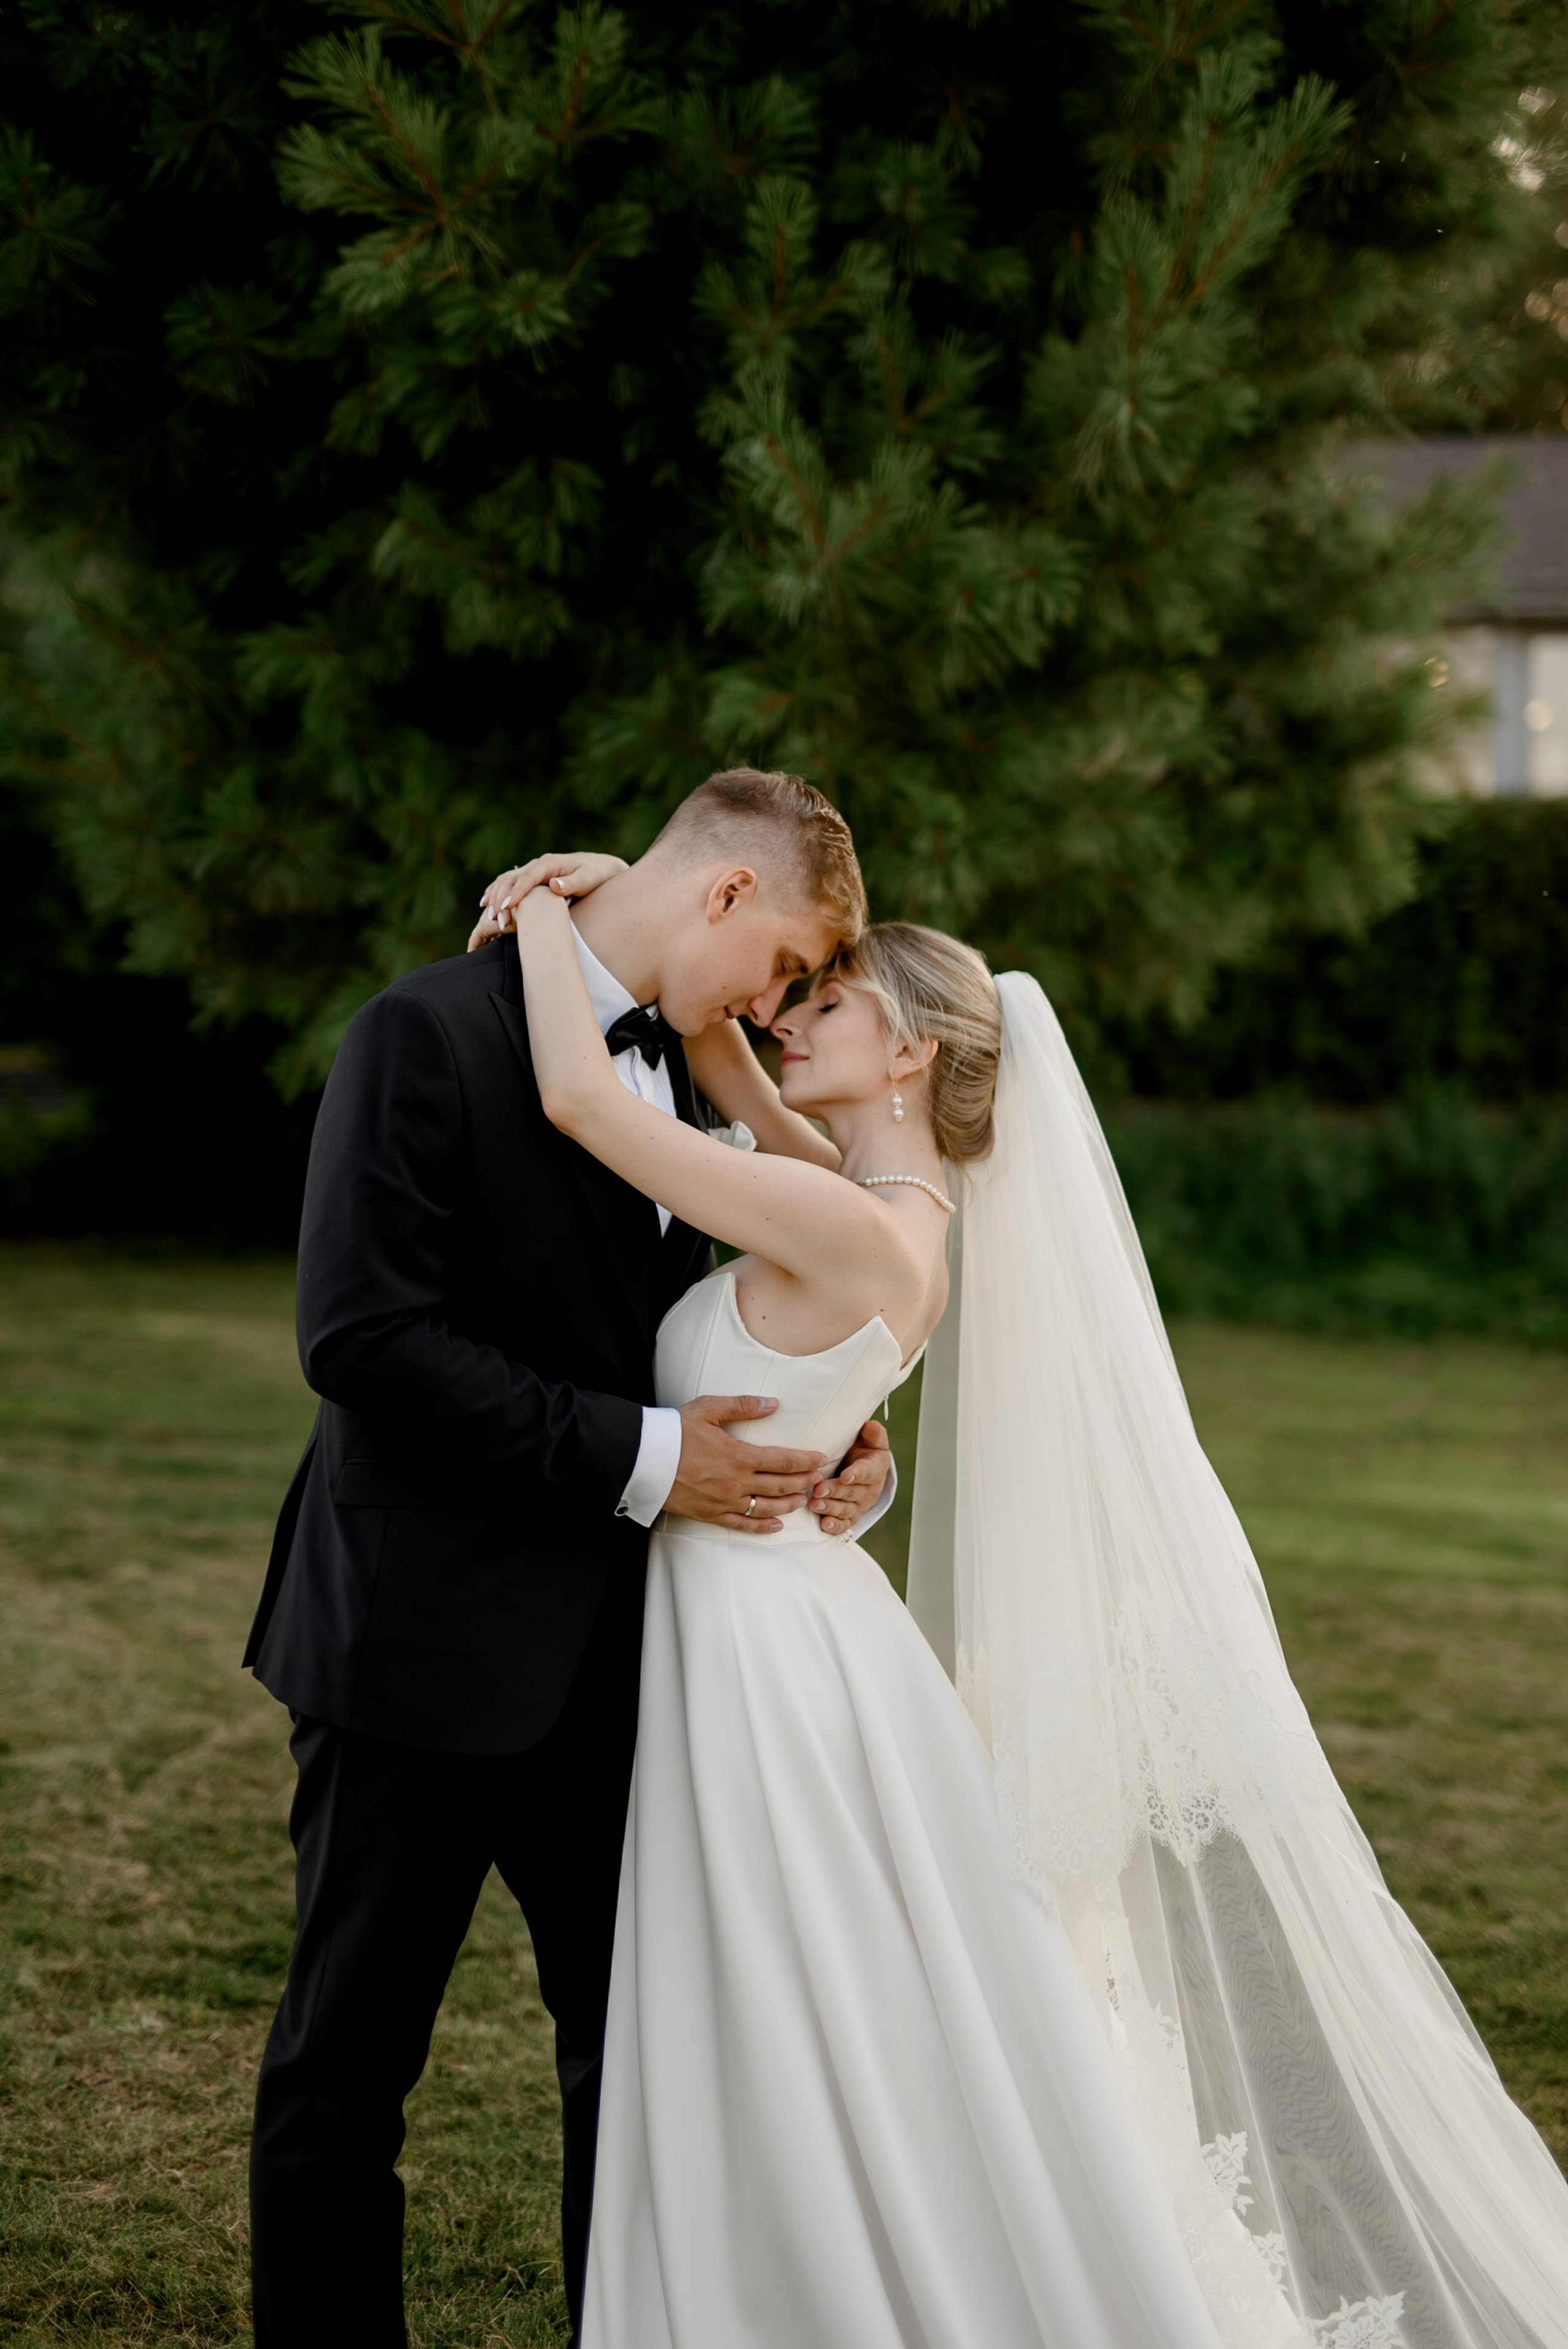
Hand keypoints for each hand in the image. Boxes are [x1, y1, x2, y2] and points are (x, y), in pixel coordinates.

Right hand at [467, 851, 627, 949]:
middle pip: (510, 879)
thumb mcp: (588, 879)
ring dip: (495, 897)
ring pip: (505, 881)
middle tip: (498, 922)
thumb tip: (554, 885)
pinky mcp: (530, 878)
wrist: (600, 869)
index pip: (527, 877)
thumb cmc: (595, 875)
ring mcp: (532, 870)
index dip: (516, 892)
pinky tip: (486, 906)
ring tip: (490, 918)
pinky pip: (507, 883)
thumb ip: (571, 883)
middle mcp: (537, 865)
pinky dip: (495, 893)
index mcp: (549, 864)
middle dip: (501, 899)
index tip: (507, 907)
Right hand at [667, 1395, 826, 1535]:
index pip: (783, 1460)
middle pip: (780, 1485)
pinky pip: (741, 1525)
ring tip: (803, 1500)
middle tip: (818, 1479)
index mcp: (740, 1456)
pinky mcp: (710, 1514)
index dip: (805, 1461)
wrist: (643, 1458)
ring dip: (788, 1504)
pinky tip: (776, 1526)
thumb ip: (743, 1405)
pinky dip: (761, 1527)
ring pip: (766, 1507)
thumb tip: (774, 1403)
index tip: (821, 1459)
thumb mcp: (708, 1409)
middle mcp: (736, 1482)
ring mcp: (724, 1501)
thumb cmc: (675, 1430)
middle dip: (803, 1482)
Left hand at [810, 1417, 892, 1538]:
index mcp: (874, 1469)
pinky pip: (844, 1524)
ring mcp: (859, 1505)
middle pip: (852, 1492)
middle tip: (819, 1489)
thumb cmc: (865, 1452)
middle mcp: (868, 1490)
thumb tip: (871, 1426)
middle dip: (835, 1491)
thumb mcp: (871, 1440)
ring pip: (846, 1509)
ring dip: (831, 1508)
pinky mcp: (850, 1516)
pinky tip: (824, 1524)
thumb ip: (873, 1433)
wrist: (866, 1471)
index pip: (867, 1472)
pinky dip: (835, 1526)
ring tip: (816, 1504)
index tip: (846, 1475)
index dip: (857, 1474)